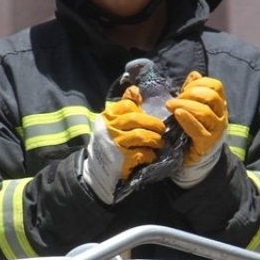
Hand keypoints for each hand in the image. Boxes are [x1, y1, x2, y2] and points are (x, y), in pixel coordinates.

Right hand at [81, 86, 165, 203]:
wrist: (97, 170)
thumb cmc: (109, 142)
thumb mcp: (112, 122)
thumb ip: (125, 105)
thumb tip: (135, 89)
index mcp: (108, 117)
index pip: (128, 106)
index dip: (142, 110)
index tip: (150, 118)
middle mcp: (110, 128)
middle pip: (137, 119)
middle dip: (154, 124)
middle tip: (162, 130)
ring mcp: (115, 144)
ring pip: (141, 135)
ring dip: (155, 139)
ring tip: (160, 142)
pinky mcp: (121, 160)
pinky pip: (142, 153)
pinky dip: (150, 154)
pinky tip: (152, 155)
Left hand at [165, 71, 227, 187]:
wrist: (196, 158)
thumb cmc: (193, 130)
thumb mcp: (194, 108)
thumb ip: (193, 92)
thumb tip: (194, 74)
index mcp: (219, 105)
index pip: (216, 86)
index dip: (199, 83)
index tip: (184, 89)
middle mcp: (221, 116)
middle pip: (210, 96)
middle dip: (190, 94)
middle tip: (174, 100)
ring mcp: (216, 130)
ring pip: (204, 112)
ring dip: (185, 105)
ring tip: (170, 106)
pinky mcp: (206, 143)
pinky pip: (198, 130)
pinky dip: (187, 120)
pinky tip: (177, 114)